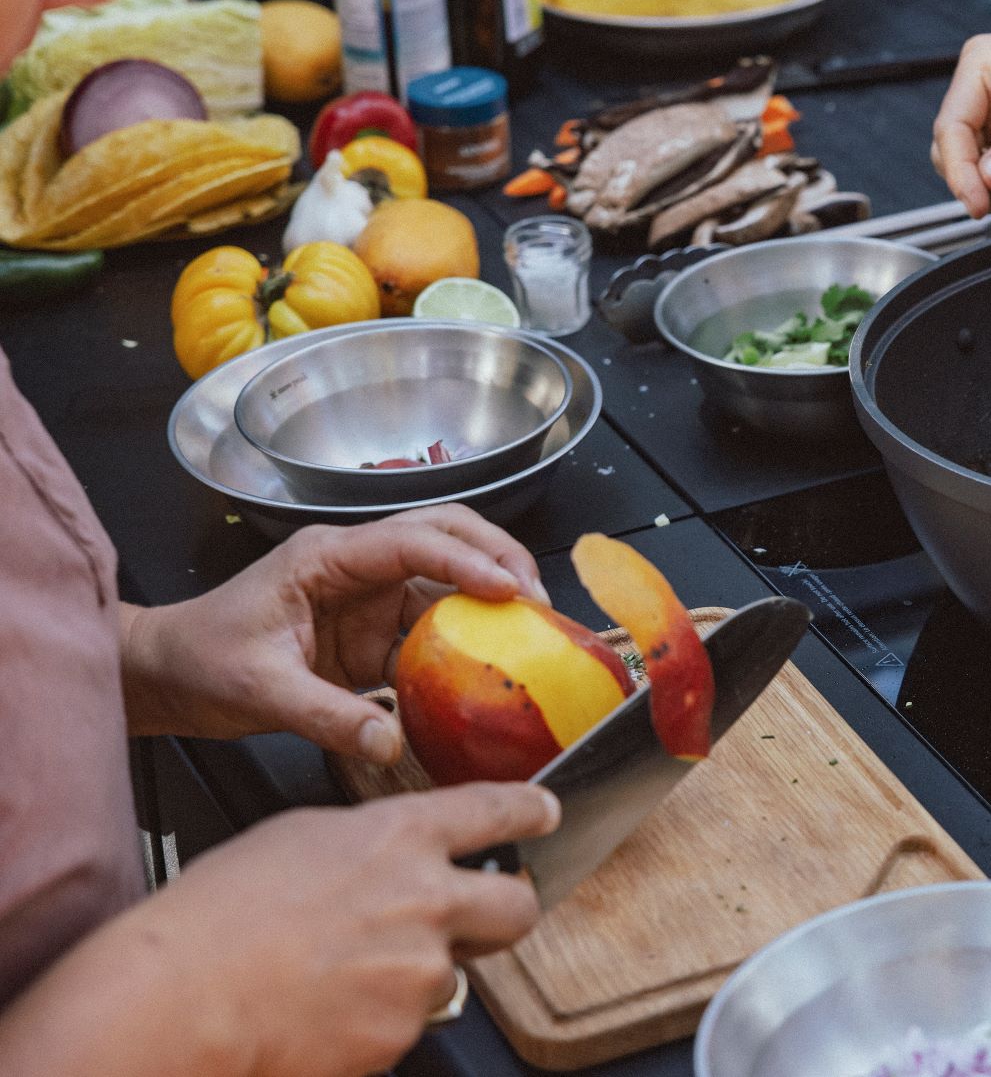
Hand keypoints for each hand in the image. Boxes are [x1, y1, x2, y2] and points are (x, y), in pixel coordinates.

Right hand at [0, 784, 557, 1076]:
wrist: (177, 1002)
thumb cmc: (215, 919)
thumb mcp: (297, 838)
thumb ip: (370, 844)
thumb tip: (394, 857)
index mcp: (400, 837)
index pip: (495, 811)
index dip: (528, 811)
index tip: (545, 814)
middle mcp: (428, 900)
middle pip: (517, 906)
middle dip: (508, 908)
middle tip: (481, 916)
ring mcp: (421, 971)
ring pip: (450, 973)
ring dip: (413, 975)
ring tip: (338, 975)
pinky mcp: (402, 1033)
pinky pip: (406, 1024)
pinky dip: (376, 1021)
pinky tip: (325, 1009)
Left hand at [123, 505, 548, 765]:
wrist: (168, 675)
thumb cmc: (200, 661)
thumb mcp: (259, 691)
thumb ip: (327, 716)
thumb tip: (389, 742)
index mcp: (327, 558)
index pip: (413, 540)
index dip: (468, 561)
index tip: (510, 589)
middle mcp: (356, 565)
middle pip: (446, 534)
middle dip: (499, 555)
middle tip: (537, 596)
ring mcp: (369, 595)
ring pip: (449, 574)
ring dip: (492, 592)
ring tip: (532, 625)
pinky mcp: (375, 629)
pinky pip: (435, 622)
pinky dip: (470, 635)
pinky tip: (493, 659)